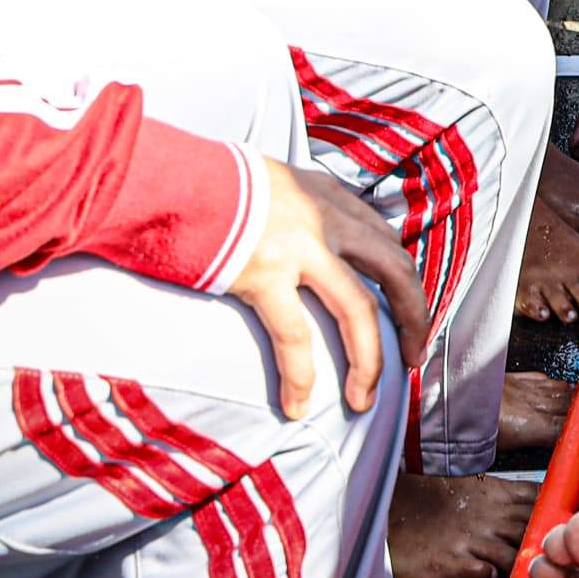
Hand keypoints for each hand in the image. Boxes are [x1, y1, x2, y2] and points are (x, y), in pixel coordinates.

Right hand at [228, 162, 433, 418]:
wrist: (164, 171)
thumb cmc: (204, 181)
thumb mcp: (268, 180)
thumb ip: (292, 206)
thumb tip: (290, 234)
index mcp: (327, 195)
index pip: (384, 239)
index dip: (402, 278)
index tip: (405, 309)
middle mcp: (325, 217)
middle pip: (395, 270)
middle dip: (414, 317)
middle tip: (414, 357)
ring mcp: (299, 245)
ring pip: (359, 309)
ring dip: (370, 360)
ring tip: (364, 399)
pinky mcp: (264, 272)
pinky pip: (294, 336)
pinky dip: (300, 376)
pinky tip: (297, 406)